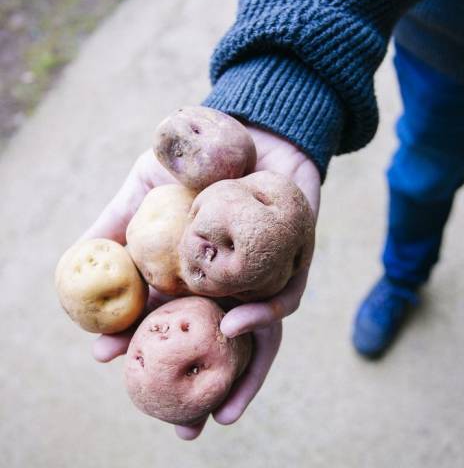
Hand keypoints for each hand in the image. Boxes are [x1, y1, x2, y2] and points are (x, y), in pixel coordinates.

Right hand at [84, 125, 320, 439]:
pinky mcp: (297, 260)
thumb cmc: (195, 157)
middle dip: (204, 392)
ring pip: (258, 340)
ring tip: (220, 412)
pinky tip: (235, 326)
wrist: (250, 123)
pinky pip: (285, 297)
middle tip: (185, 431)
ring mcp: (264, 276)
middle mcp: (230, 284)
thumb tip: (74, 267)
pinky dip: (263, 316)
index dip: (141, 348)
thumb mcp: (146, 188)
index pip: (168, 323)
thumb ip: (116, 225)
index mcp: (193, 275)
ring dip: (243, 378)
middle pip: (218, 347)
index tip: (110, 364)